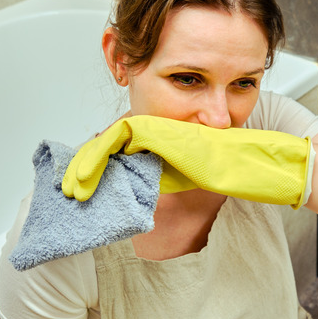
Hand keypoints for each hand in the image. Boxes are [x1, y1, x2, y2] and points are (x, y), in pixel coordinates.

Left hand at [62, 115, 313, 207]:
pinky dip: (96, 156)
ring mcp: (155, 126)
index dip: (98, 166)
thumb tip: (133, 192)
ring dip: (85, 163)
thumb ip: (158, 176)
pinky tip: (84, 176)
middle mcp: (155, 130)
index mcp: (161, 140)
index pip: (120, 149)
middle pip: (108, 142)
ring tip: (72, 187)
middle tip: (70, 190)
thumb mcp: (183, 176)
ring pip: (107, 139)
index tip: (85, 189)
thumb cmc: (226, 168)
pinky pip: (116, 138)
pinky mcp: (157, 128)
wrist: (247, 162)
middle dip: (85, 166)